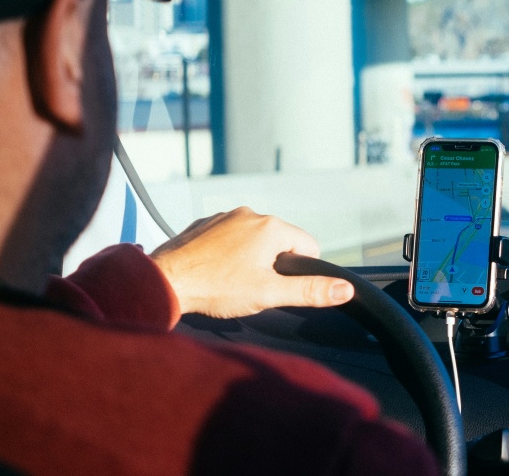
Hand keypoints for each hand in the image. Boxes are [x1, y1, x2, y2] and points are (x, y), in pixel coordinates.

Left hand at [149, 207, 353, 318]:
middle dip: (272, 265)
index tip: (275, 286)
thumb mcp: (269, 294)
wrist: (163, 281)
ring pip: (253, 239)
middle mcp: (250, 214)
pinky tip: (213, 271)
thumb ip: (310, 291)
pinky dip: (226, 253)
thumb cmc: (216, 288)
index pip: (308, 247)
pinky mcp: (203, 224)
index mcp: (272, 227)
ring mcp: (224, 216)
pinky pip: (228, 237)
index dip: (298, 272)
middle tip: (250, 287)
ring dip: (249, 258)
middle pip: (280, 242)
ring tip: (229, 281)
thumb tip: (345, 289)